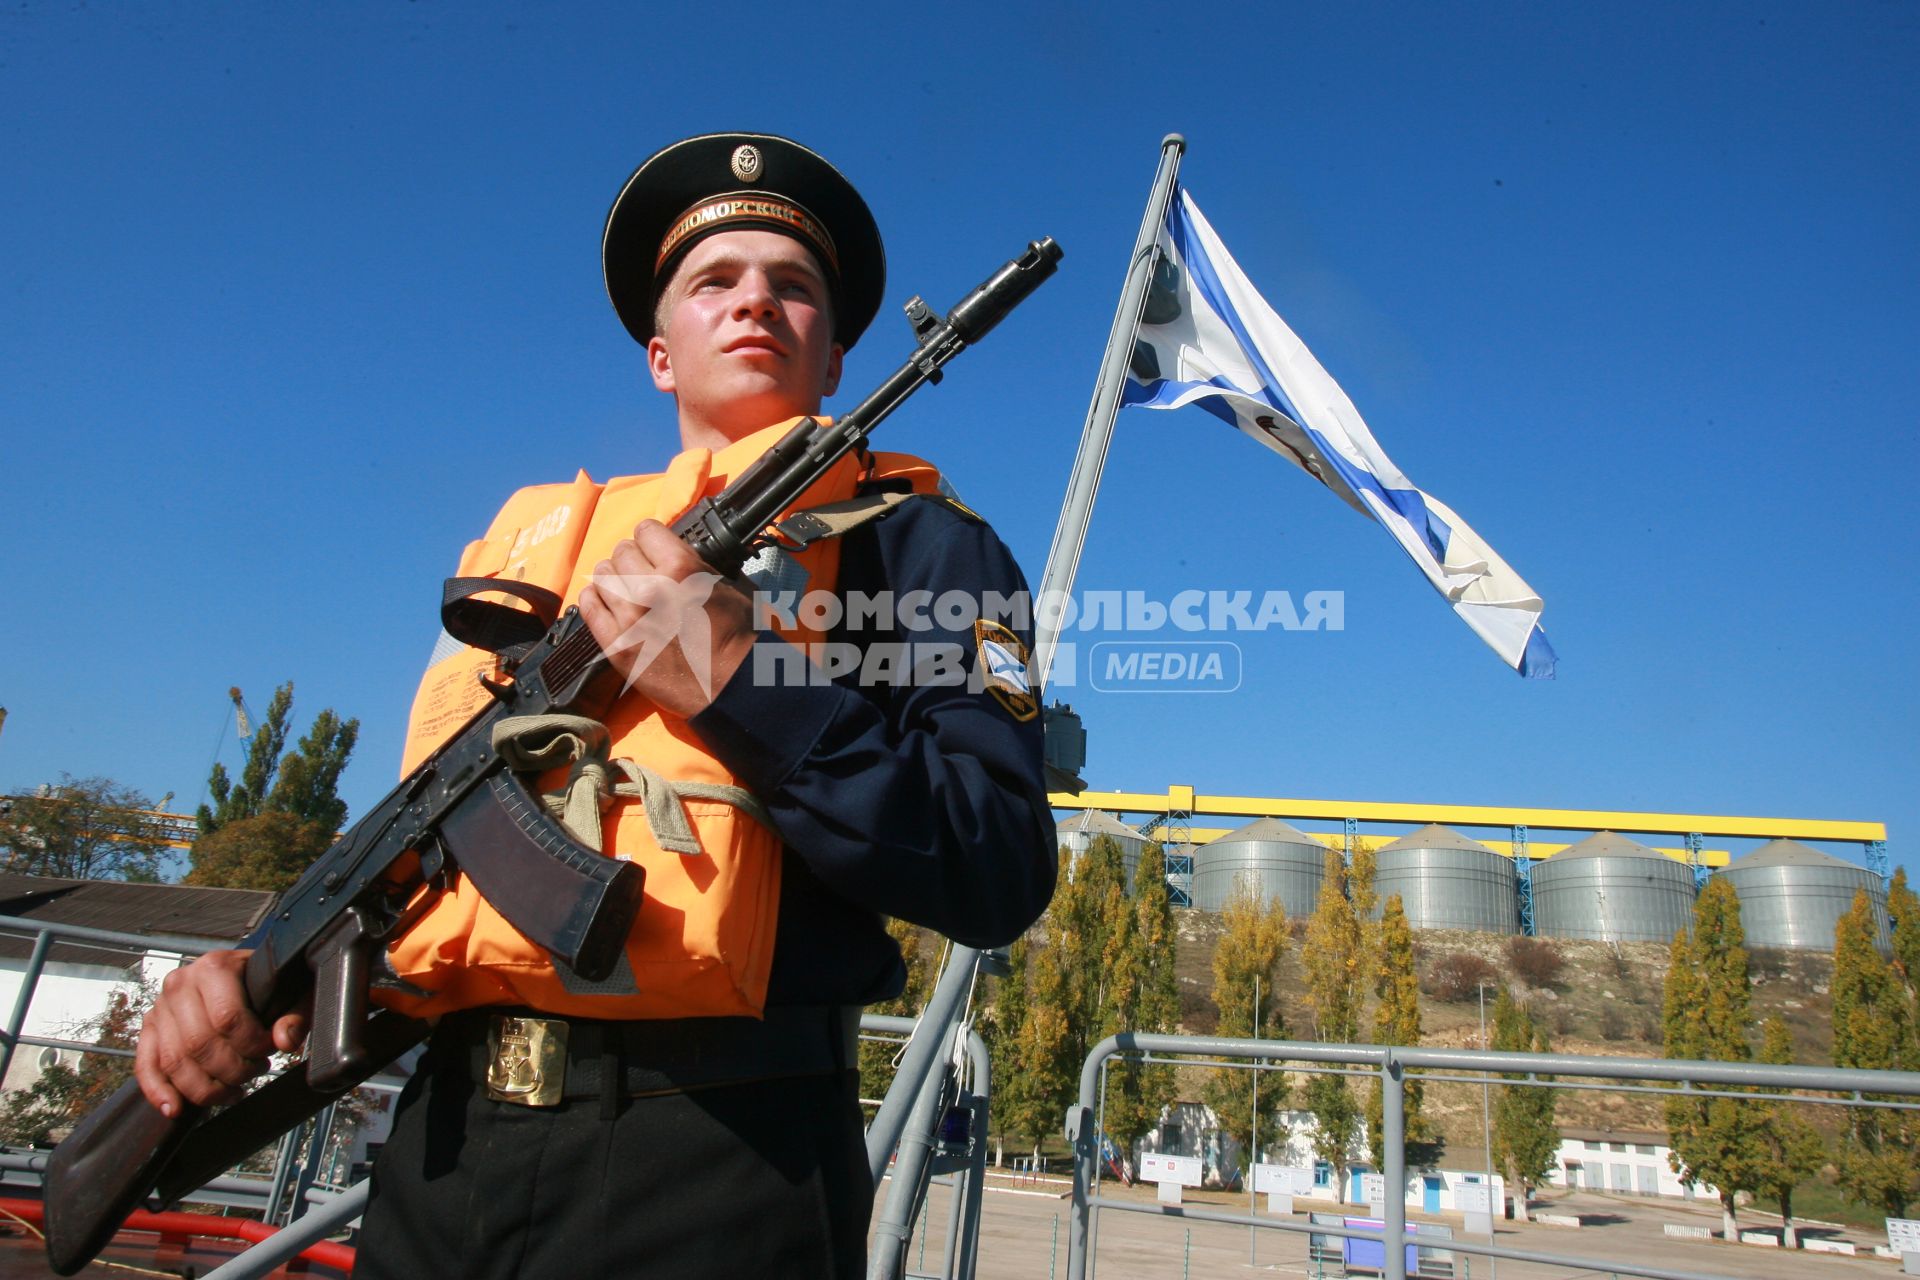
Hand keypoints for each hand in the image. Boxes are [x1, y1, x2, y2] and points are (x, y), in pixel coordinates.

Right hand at [133, 950, 309, 1116]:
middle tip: (254, 1072)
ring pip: (174, 1060)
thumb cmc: (266, 983)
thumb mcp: (291, 992)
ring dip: (204, 1088)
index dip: (251, 1044)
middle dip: (231, 1070)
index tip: (268, 1051)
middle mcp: (180, 984)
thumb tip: (285, 1041)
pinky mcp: (150, 1028)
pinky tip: (174, 1108)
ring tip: (233, 1090)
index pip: (227, 1018)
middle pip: (199, 1043)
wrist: (243, 972)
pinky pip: (147, 1065)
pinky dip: (158, 1091)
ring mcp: (161, 1007)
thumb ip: (294, 1015)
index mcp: (214, 967)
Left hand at [577, 519, 757, 717]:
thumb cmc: (736, 637)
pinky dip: (597, 599)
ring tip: (627, 591)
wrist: (730, 685)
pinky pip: (588, 605)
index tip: (655, 550)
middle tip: (643, 574)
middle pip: (621, 551)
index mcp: (680, 568)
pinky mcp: (616, 645)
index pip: (646, 530)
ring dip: (615, 579)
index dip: (652, 540)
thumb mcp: (725, 586)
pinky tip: (610, 603)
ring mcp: (628, 618)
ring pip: (602, 575)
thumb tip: (673, 554)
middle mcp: (649, 588)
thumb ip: (693, 564)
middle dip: (634, 559)